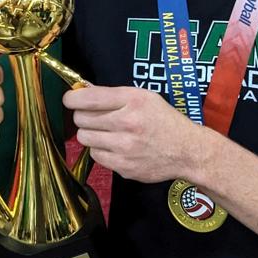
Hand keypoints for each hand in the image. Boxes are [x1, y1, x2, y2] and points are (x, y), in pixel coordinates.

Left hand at [62, 85, 202, 182]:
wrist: (187, 150)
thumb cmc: (163, 120)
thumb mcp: (143, 97)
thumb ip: (112, 94)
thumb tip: (81, 91)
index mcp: (132, 100)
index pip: (88, 98)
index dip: (72, 98)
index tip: (70, 100)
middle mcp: (127, 123)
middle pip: (81, 118)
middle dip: (83, 116)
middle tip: (94, 118)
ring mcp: (125, 147)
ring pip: (84, 137)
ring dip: (90, 134)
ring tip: (106, 133)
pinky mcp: (123, 166)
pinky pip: (95, 155)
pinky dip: (101, 150)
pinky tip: (115, 147)